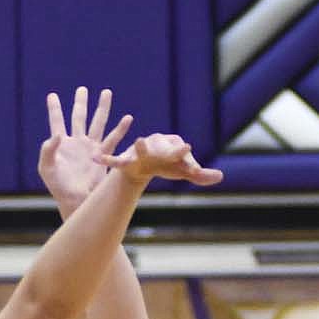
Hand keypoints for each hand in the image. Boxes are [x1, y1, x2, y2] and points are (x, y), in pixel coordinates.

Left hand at [39, 86, 132, 214]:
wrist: (76, 199)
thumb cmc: (58, 186)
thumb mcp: (46, 168)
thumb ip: (48, 150)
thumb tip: (57, 134)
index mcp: (61, 144)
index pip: (57, 121)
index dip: (54, 109)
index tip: (52, 95)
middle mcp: (77, 142)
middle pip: (79, 117)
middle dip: (81, 103)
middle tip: (82, 89)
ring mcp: (91, 148)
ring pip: (98, 123)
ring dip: (102, 108)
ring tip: (106, 93)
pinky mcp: (103, 155)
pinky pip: (113, 139)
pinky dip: (121, 129)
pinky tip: (128, 118)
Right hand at [107, 133, 222, 188]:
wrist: (145, 158)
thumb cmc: (167, 163)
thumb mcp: (183, 170)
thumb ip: (200, 175)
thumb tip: (221, 176)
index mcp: (171, 152)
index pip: (182, 155)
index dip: (188, 159)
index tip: (193, 162)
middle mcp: (157, 149)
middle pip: (165, 149)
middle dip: (171, 149)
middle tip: (183, 146)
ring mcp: (140, 154)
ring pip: (140, 151)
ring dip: (140, 146)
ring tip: (139, 141)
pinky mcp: (125, 161)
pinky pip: (115, 161)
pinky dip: (106, 160)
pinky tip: (97, 160)